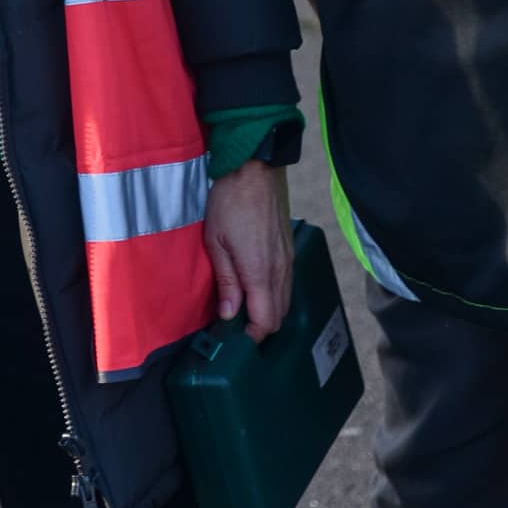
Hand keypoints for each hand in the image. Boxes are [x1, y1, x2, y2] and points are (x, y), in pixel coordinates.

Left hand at [203, 161, 292, 343]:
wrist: (255, 169)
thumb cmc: (230, 201)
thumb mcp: (217, 242)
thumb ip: (227, 281)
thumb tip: (229, 315)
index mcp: (260, 273)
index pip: (265, 322)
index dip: (251, 337)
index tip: (233, 338)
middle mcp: (280, 271)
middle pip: (278, 317)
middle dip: (259, 328)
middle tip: (235, 326)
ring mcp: (288, 260)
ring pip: (285, 301)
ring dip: (268, 311)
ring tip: (244, 308)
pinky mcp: (289, 249)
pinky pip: (286, 284)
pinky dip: (274, 295)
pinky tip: (256, 287)